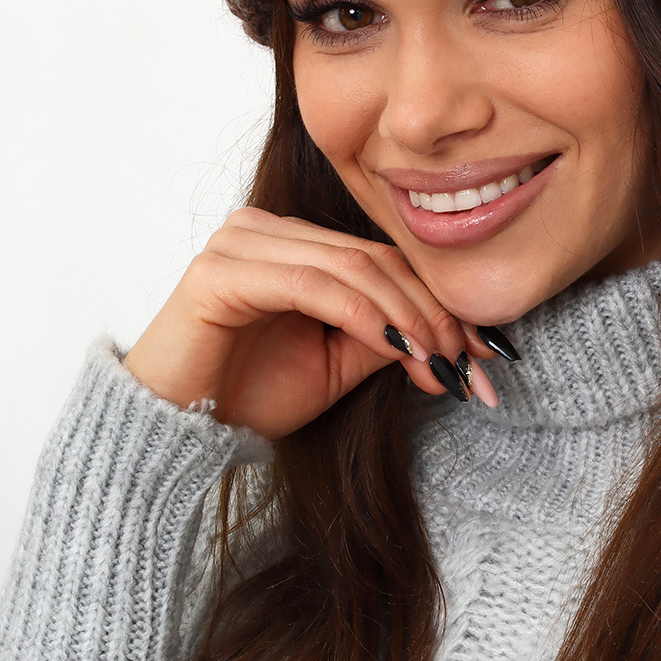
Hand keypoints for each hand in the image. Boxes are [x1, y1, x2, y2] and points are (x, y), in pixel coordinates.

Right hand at [121, 207, 499, 437]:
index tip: (485, 354)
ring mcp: (240, 242)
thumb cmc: (247, 396)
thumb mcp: (336, 366)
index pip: (382, 259)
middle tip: (473, 364)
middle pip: (374, 260)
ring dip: (407, 318)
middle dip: (433, 314)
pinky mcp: (220, 270)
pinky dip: (363, 316)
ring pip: (351, 268)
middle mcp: (264, 229)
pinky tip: (398, 349)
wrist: (175, 432)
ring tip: (442, 363)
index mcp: (290, 241)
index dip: (439, 303)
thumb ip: (386, 338)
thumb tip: (456, 337)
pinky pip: (310, 284)